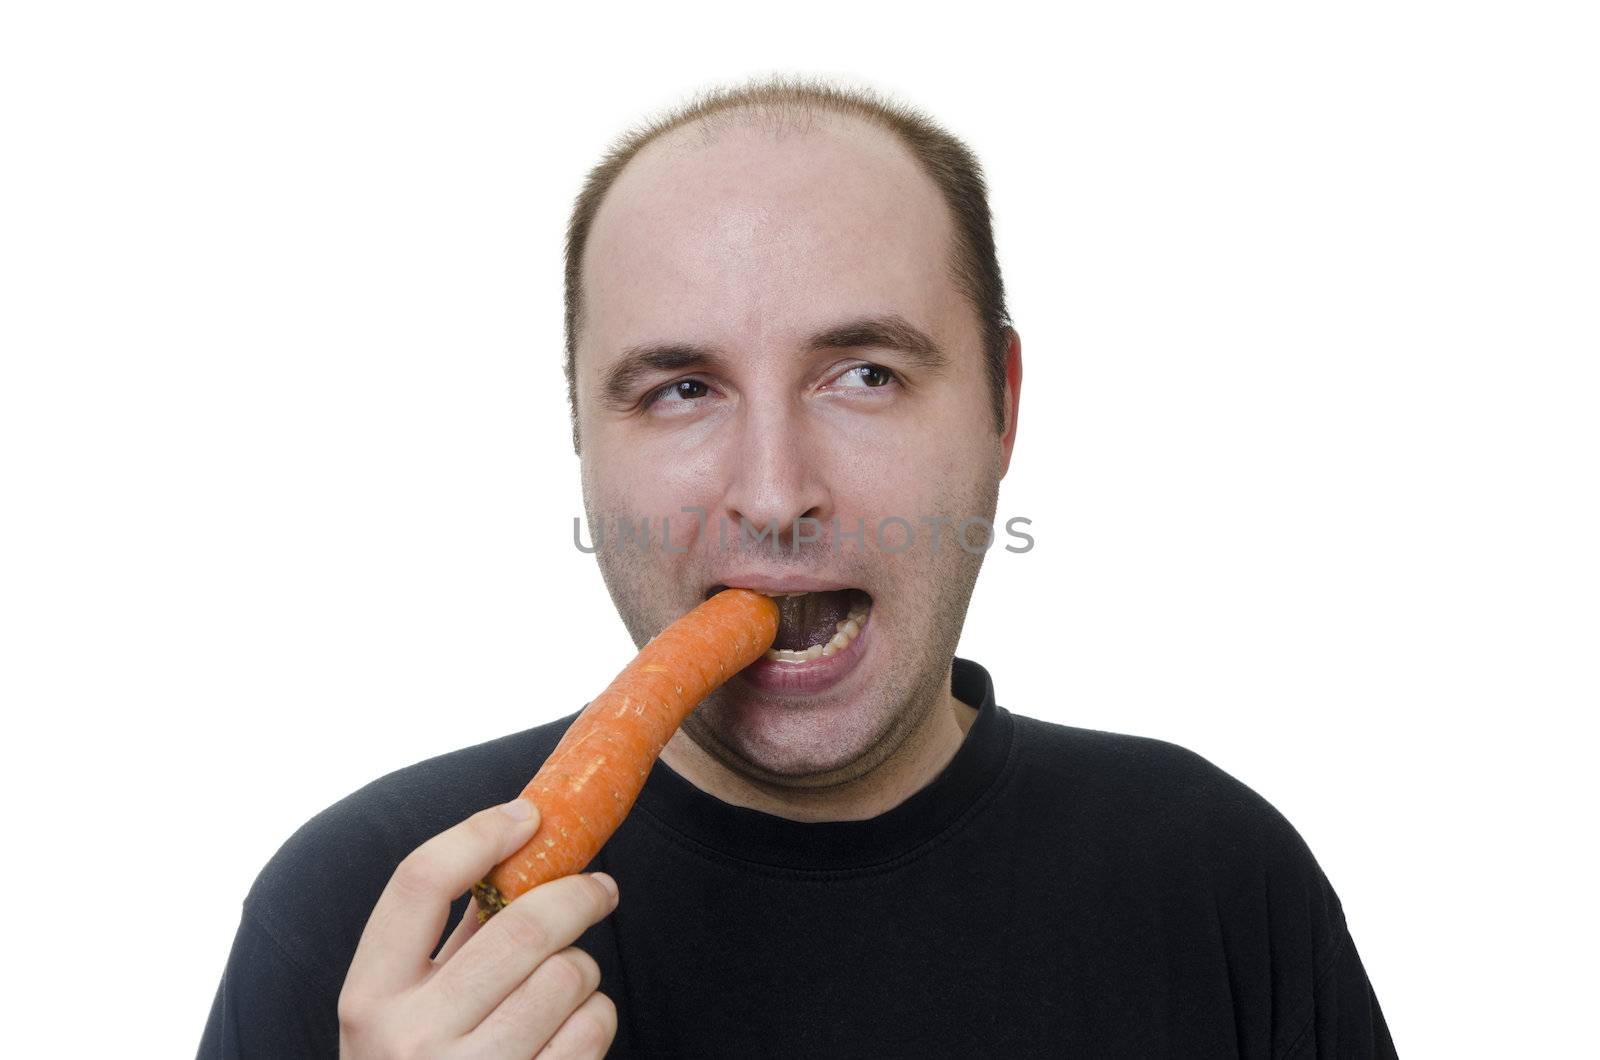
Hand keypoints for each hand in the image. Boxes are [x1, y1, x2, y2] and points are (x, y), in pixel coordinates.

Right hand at [338, 798, 619, 1057]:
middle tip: (602, 886)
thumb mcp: (406, 1013)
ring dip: (584, 970)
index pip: (418, 881)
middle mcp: (408, 1041)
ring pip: (570, 975)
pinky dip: (596, 1018)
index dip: (480, 833)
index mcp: (367, 998)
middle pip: (523, 925)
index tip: (529, 813)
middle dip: (578, 894)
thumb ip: (450, 941)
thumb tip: (522, 844)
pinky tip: (573, 1029)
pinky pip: (592, 1028)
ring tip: (566, 986)